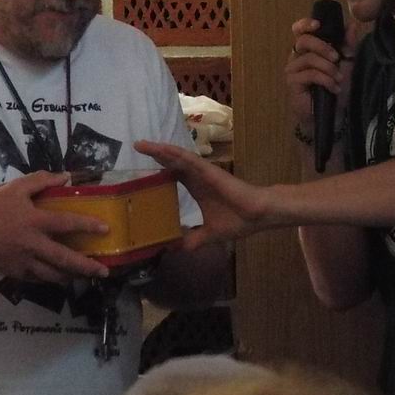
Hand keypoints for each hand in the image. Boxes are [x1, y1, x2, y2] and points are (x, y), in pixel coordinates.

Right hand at [0, 172, 109, 282]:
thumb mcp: (16, 188)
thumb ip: (41, 180)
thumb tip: (66, 177)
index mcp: (34, 221)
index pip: (66, 223)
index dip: (87, 226)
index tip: (106, 229)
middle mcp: (32, 244)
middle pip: (64, 259)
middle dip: (86, 267)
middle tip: (104, 271)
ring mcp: (24, 262)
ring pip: (53, 275)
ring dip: (72, 277)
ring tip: (86, 276)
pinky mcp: (17, 274)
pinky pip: (39, 280)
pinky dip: (52, 279)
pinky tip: (61, 276)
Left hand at [134, 141, 266, 250]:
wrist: (258, 215)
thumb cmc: (238, 220)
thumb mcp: (209, 234)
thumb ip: (193, 239)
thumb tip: (176, 250)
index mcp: (196, 189)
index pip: (172, 176)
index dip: (158, 171)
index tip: (140, 170)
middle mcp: (196, 177)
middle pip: (171, 163)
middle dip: (154, 156)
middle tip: (136, 148)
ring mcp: (202, 172)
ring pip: (176, 157)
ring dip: (159, 150)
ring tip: (141, 144)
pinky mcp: (208, 170)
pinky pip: (188, 159)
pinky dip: (173, 153)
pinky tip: (160, 149)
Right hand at [285, 15, 367, 130]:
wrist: (331, 114)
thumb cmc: (336, 88)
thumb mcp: (347, 64)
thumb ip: (348, 44)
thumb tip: (352, 24)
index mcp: (308, 49)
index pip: (299, 30)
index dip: (305, 24)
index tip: (318, 24)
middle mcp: (296, 56)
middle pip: (303, 40)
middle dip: (323, 47)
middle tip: (337, 58)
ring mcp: (292, 69)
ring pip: (309, 58)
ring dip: (328, 68)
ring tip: (339, 79)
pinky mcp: (292, 82)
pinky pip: (309, 74)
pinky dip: (325, 79)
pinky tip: (333, 88)